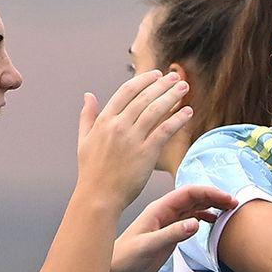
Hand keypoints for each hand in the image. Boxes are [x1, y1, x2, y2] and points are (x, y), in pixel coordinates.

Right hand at [73, 69, 192, 214]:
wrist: (98, 197)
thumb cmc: (91, 172)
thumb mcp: (83, 140)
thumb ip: (87, 116)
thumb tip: (89, 95)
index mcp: (104, 120)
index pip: (126, 91)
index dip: (143, 80)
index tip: (156, 75)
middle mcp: (118, 126)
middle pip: (144, 97)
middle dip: (162, 84)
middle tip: (175, 77)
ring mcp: (133, 139)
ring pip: (156, 109)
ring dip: (172, 95)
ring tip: (184, 87)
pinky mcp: (146, 153)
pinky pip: (165, 130)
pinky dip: (178, 118)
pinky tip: (187, 112)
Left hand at [110, 182, 238, 271]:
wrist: (116, 271)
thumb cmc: (126, 257)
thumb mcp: (149, 246)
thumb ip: (172, 234)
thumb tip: (196, 223)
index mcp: (160, 209)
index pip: (189, 193)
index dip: (209, 193)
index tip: (227, 199)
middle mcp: (165, 212)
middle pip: (194, 198)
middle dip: (215, 197)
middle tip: (234, 204)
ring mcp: (168, 222)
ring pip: (194, 207)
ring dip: (211, 206)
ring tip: (229, 211)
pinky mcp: (170, 233)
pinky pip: (190, 220)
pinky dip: (204, 217)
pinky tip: (213, 221)